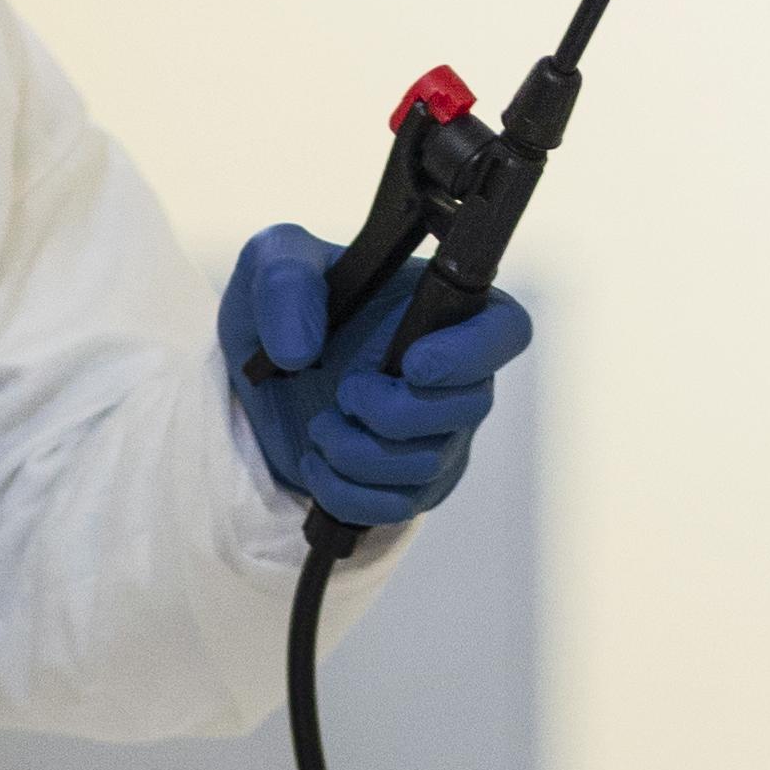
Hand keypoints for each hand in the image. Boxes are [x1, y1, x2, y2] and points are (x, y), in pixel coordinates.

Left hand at [220, 228, 533, 530]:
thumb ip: (286, 283)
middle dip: (395, 412)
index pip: (506, 330)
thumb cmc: (289, 308)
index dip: (471, 353)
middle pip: (470, 407)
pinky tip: (318, 464)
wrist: (264, 378)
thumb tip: (300, 349)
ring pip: (427, 463)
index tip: (412, 364)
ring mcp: (439, 434)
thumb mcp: (273, 263)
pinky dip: (347, 493)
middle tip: (345, 394)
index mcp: (443, 307)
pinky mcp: (411, 483)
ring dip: (359, 453)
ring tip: (320, 427)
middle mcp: (458, 374)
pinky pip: (398, 506)